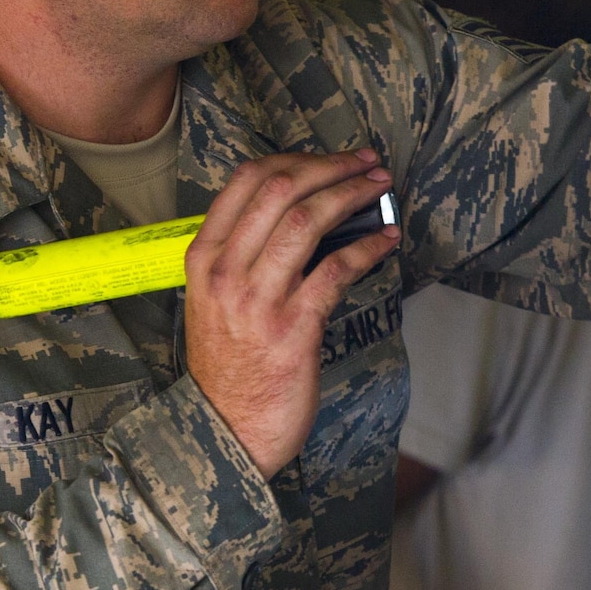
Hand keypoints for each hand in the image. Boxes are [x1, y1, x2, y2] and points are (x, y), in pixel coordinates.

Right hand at [183, 149, 400, 478]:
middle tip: (367, 162)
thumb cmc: (228, 367)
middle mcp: (226, 272)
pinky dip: (367, 247)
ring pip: (307, 221)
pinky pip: (336, 270)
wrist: (224, 431)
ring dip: (352, 195)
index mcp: (204, 258)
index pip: (246, 181)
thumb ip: (244, 257)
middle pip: (281, 190)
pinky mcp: (293, 329)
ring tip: (380, 187)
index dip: (297, 158)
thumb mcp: (215, 301)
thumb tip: (304, 213)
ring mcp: (258, 300)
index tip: (332, 158)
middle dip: (332, 167)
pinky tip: (386, 239)